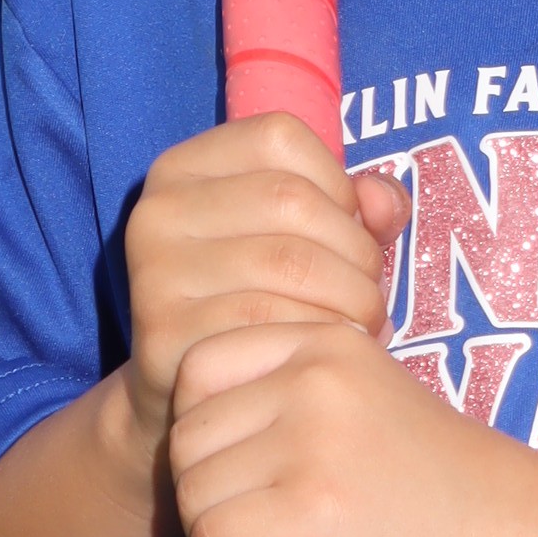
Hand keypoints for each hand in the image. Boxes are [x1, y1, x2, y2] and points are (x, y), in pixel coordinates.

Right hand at [121, 112, 404, 456]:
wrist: (190, 401)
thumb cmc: (261, 305)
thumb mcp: (309, 242)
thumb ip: (353, 208)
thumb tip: (382, 202)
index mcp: (185, 167)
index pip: (279, 135)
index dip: (337, 183)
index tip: (349, 231)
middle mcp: (159, 209)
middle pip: (292, 199)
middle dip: (356, 251)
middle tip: (371, 296)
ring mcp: (155, 270)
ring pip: (290, 262)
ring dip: (351, 299)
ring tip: (360, 326)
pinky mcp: (164, 332)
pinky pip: (270, 323)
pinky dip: (317, 338)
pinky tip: (324, 355)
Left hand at [165, 316, 537, 536]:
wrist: (517, 531)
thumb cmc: (437, 480)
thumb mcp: (369, 395)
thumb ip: (300, 390)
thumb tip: (204, 428)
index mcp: (322, 341)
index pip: (198, 367)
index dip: (204, 430)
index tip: (245, 470)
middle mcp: (312, 379)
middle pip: (187, 439)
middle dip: (207, 493)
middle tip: (259, 525)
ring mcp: (311, 442)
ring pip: (193, 495)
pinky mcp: (312, 508)